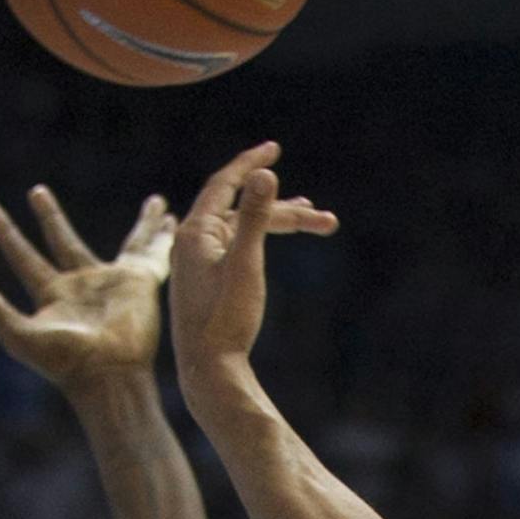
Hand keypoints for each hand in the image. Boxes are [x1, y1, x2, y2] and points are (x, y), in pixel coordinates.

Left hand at [0, 188, 177, 395]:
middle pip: (62, 241)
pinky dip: (162, 237)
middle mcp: (82, 285)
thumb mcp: (20, 335)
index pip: (24, 257)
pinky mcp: (140, 284)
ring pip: (122, 244)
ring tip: (146, 202)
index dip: (6, 234)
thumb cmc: (64, 363)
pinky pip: (152, 254)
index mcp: (52, 295)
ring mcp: (113, 283)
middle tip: (37, 191)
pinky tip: (172, 219)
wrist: (108, 375)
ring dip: (134, 223)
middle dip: (49, 217)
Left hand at [170, 142, 338, 392]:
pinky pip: (236, 245)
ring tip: (317, 223)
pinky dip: (261, 239)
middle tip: (326, 219)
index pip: (224, 183)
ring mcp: (198, 262)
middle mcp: (193, 242)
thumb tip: (266, 174)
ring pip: (243, 230)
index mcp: (196, 232)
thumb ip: (254, 216)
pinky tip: (274, 240)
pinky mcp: (206, 281)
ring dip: (279, 225)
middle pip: (243, 210)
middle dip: (286, 212)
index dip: (250, 163)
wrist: (208, 369)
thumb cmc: (226, 319)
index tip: (274, 149)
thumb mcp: (246, 264)